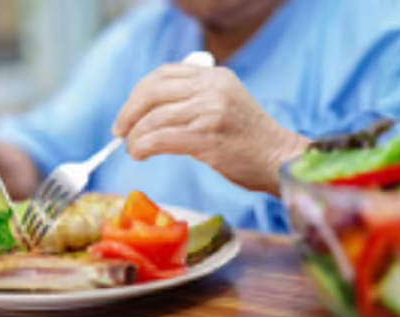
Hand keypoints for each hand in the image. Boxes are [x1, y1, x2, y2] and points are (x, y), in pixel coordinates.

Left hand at [113, 64, 309, 194]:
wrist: (279, 159)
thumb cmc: (249, 140)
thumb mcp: (225, 104)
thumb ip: (194, 100)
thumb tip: (149, 112)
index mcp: (214, 76)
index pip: (163, 75)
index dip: (138, 94)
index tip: (128, 113)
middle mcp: (212, 88)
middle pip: (152, 91)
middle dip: (129, 112)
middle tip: (120, 132)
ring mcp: (210, 111)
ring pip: (153, 118)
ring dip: (135, 136)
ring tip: (133, 149)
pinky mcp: (207, 137)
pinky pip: (160, 139)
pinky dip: (143, 147)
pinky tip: (140, 155)